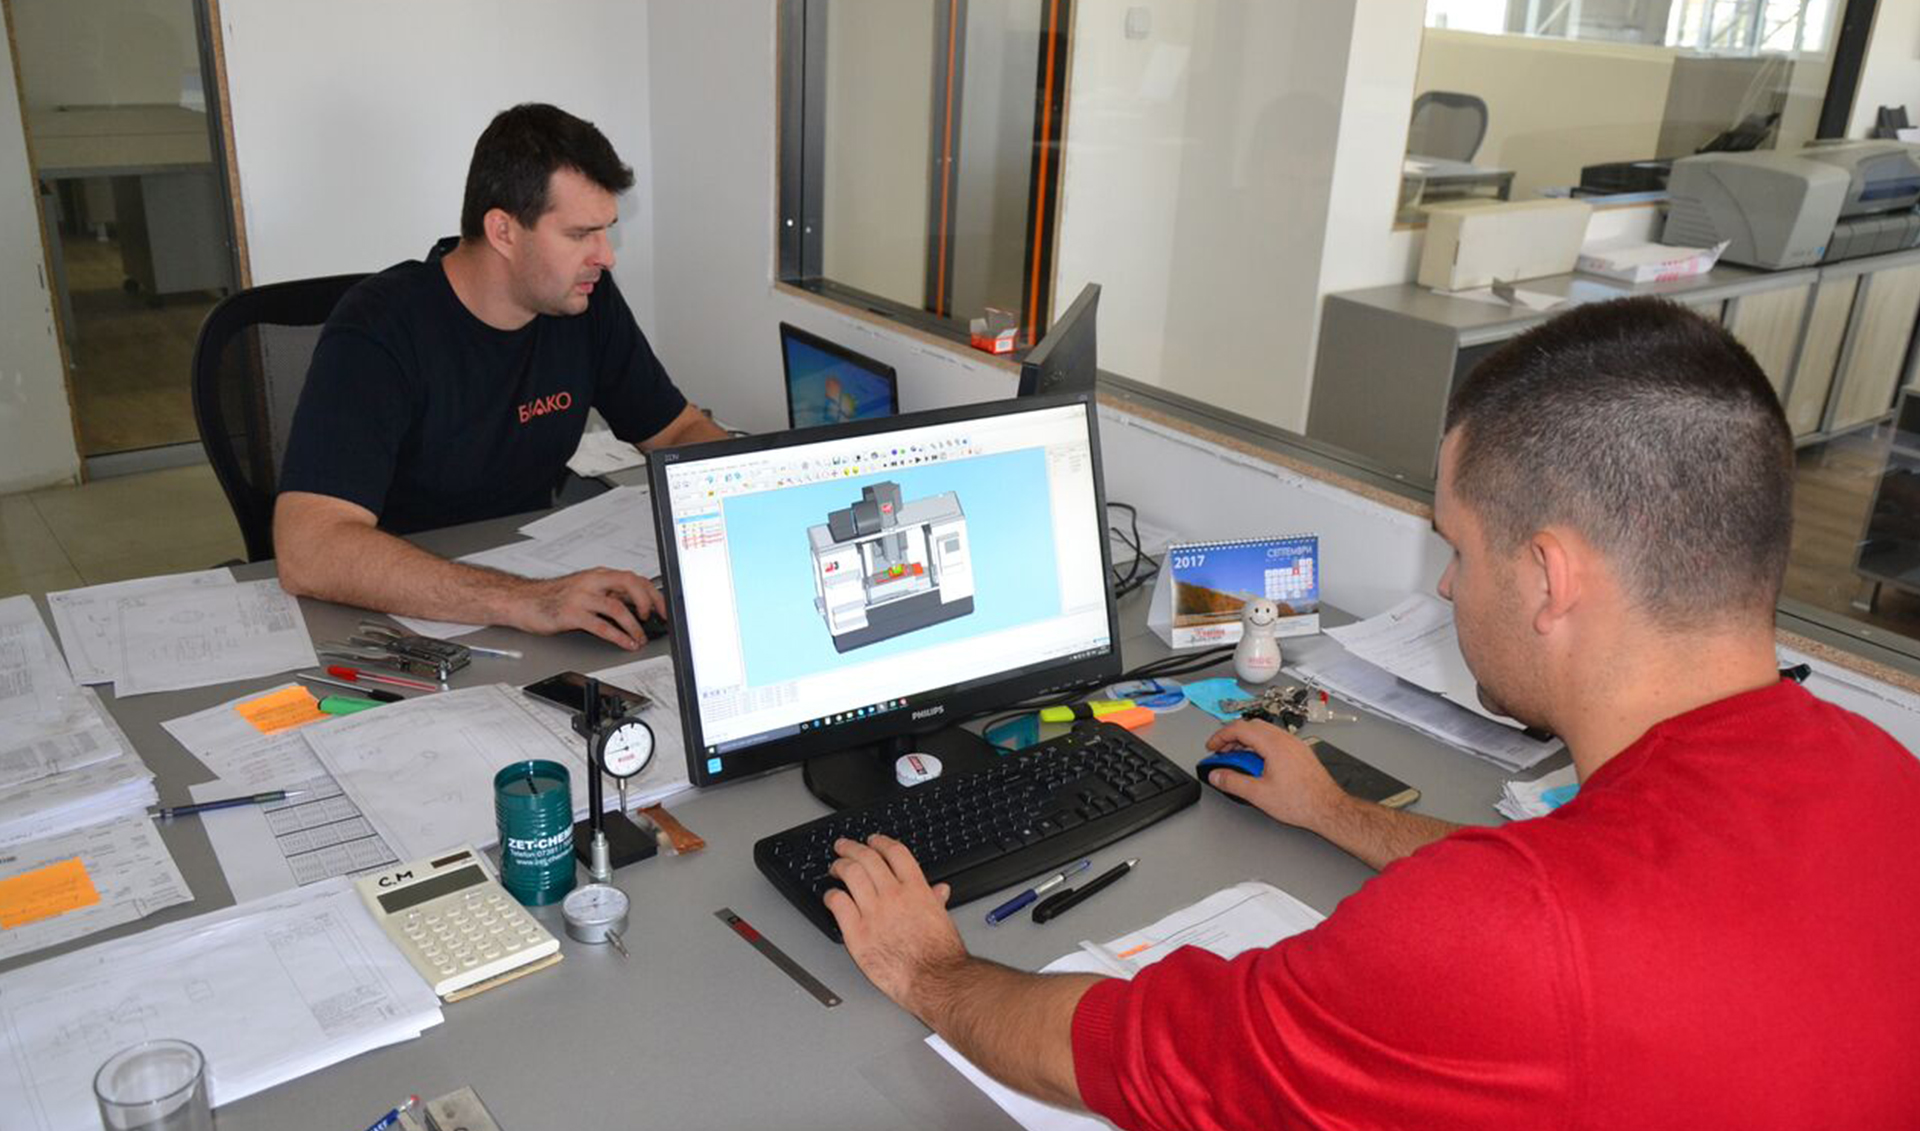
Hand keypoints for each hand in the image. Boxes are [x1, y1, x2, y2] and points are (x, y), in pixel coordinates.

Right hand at [517, 569, 663, 648]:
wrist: (523, 601)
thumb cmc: (554, 597)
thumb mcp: (586, 589)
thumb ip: (609, 594)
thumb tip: (636, 606)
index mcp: (598, 576)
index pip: (634, 578)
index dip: (653, 594)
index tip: (663, 609)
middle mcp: (592, 583)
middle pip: (630, 584)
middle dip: (648, 602)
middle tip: (656, 619)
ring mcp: (582, 597)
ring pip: (617, 607)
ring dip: (634, 626)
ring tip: (641, 638)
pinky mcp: (571, 614)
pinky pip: (601, 625)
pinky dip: (618, 636)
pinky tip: (625, 643)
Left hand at [824, 834, 966, 1015]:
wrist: (933, 979)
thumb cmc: (940, 955)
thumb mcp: (943, 919)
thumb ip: (935, 900)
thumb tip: (939, 890)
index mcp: (916, 889)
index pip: (895, 853)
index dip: (881, 842)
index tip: (874, 841)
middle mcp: (893, 895)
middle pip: (868, 858)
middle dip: (852, 848)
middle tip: (844, 847)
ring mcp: (874, 912)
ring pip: (850, 874)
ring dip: (839, 866)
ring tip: (835, 867)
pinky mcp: (857, 932)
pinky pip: (838, 903)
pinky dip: (831, 895)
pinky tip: (831, 896)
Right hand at [1203, 720, 1347, 831]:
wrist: (1328, 808)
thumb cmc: (1302, 801)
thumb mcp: (1258, 794)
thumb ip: (1233, 782)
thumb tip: (1216, 776)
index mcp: (1274, 744)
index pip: (1240, 728)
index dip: (1221, 736)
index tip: (1212, 747)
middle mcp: (1286, 739)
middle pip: (1251, 726)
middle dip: (1232, 737)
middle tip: (1222, 753)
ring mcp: (1295, 745)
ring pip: (1264, 732)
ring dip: (1246, 742)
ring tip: (1237, 760)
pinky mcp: (1300, 752)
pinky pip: (1275, 740)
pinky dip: (1260, 746)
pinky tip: (1257, 764)